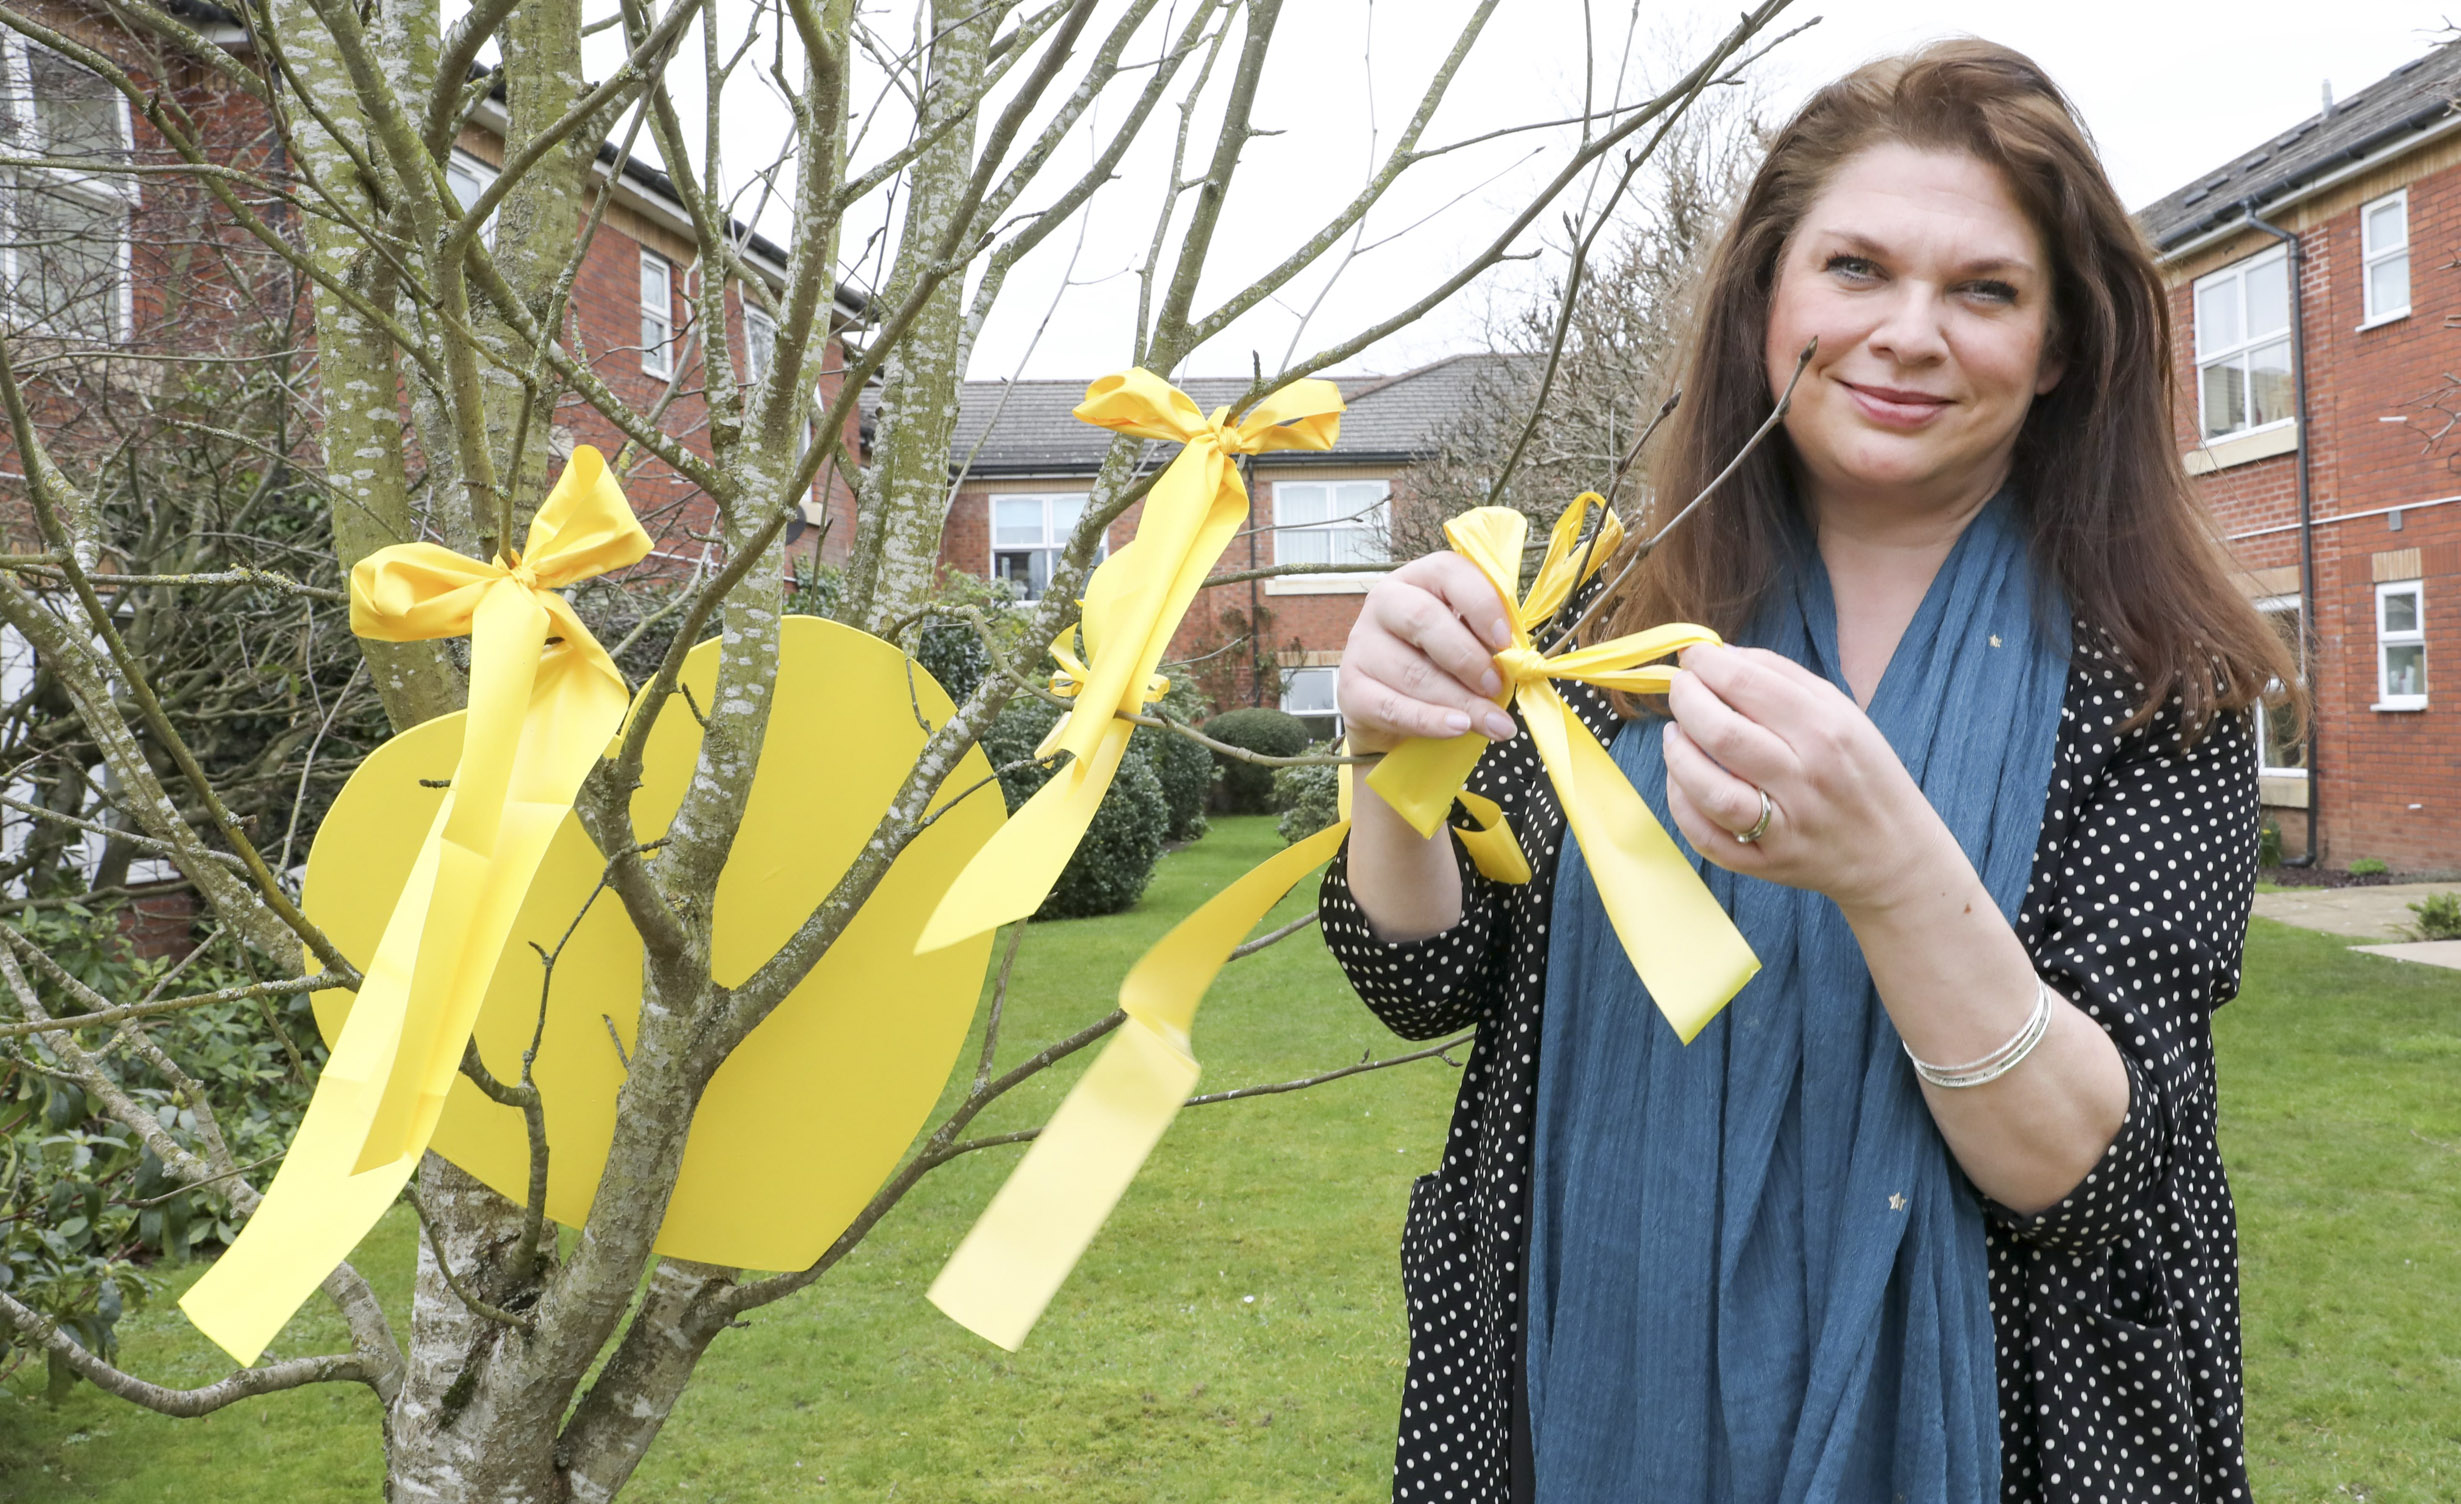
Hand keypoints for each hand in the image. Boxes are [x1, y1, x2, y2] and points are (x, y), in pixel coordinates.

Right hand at [1337, 552, 1520, 754]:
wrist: (1389, 706)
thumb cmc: (1436, 662)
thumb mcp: (1462, 638)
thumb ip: (1485, 639)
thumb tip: (1517, 661)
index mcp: (1418, 579)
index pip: (1447, 572)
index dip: (1480, 603)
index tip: (1505, 640)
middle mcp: (1383, 602)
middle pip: (1423, 620)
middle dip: (1468, 658)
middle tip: (1496, 687)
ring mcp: (1361, 644)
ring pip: (1413, 671)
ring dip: (1460, 700)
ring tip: (1494, 722)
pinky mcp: (1350, 687)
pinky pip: (1392, 707)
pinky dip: (1430, 721)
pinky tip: (1458, 728)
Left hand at [1660, 642, 1955, 912]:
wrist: (1895, 851)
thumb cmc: (1864, 772)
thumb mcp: (1843, 713)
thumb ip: (1783, 677)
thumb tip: (1721, 654)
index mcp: (1827, 731)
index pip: (1748, 685)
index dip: (1706, 664)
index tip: (1692, 655)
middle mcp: (1804, 778)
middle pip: (1723, 734)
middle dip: (1686, 701)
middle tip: (1679, 687)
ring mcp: (1784, 826)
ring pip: (1710, 790)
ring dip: (1677, 754)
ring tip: (1675, 732)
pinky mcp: (1766, 863)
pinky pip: (1707, 837)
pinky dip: (1681, 805)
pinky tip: (1681, 779)